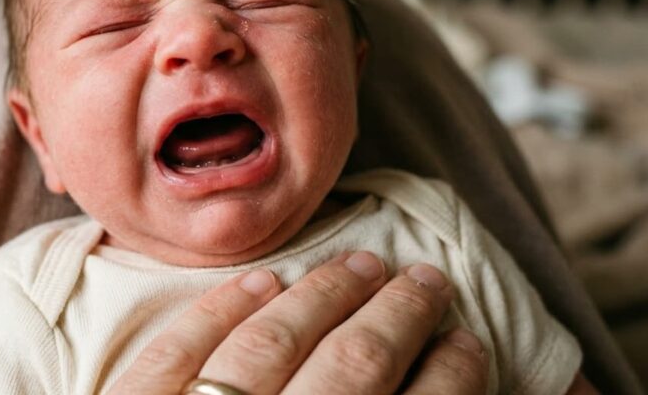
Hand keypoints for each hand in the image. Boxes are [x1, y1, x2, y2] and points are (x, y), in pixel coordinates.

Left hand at [111, 251, 488, 393]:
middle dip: (399, 316)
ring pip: (270, 348)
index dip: (452, 376)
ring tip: (363, 266)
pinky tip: (262, 282)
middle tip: (427, 282)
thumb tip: (427, 381)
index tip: (471, 342)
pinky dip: (222, 313)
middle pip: (351, 368)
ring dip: (324, 299)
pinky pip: (177, 356)